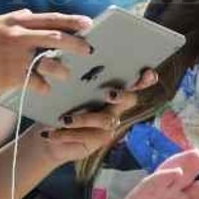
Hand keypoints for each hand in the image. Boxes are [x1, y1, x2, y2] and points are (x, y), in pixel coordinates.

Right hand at [0, 10, 92, 99]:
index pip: (49, 18)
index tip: (88, 23)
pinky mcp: (13, 74)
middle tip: (89, 49)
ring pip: (50, 61)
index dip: (71, 21)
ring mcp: (15, 55)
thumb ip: (14, 20)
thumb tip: (32, 13)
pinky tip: (45, 89)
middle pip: (55, 36)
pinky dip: (44, 86)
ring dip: (62, 69)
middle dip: (76, 43)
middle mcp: (16, 35)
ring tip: (66, 74)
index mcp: (14, 21)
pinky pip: (38, 81)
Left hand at [32, 68, 157, 164]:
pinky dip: (66, 134)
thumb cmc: (60, 106)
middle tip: (109, 93)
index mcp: (111, 91)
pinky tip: (51, 133)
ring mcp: (107, 127)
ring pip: (105, 120)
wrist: (50, 135)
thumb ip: (77, 79)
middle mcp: (114, 108)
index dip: (144, 80)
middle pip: (129, 101)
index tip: (148, 73)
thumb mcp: (67, 90)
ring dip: (84, 118)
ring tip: (64, 120)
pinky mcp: (96, 142)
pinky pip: (85, 137)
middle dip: (122, 96)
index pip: (134, 83)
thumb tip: (75, 56)